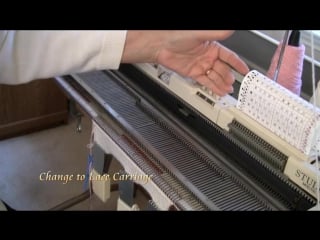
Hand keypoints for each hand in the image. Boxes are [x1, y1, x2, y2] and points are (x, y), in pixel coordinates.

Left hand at [122, 31, 248, 95]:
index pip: (229, 56)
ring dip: (222, 84)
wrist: (161, 46)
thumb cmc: (177, 36)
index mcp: (212, 47)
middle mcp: (208, 57)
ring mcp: (201, 66)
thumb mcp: (199, 34)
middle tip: (233, 83)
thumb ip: (216, 34)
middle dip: (228, 77)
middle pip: (222, 69)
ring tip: (227, 90)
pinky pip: (205, 82)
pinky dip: (212, 87)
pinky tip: (218, 91)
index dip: (238, 63)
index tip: (245, 70)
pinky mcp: (193, 73)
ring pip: (215, 77)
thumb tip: (229, 31)